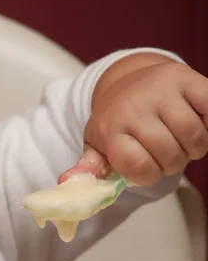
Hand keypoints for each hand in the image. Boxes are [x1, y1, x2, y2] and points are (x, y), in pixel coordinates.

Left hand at [59, 57, 207, 185]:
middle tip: (165, 154)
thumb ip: (89, 167)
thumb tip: (67, 182)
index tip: (146, 169)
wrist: (129, 80)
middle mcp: (133, 107)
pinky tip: (196, 123)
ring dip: (193, 148)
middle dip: (171, 163)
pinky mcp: (187, 78)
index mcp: (109, 127)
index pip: (138, 166)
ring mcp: (161, 90)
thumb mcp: (97, 144)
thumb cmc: (116, 120)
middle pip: (169, 155)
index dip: (148, 175)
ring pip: (194, 137)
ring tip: (180, 141)